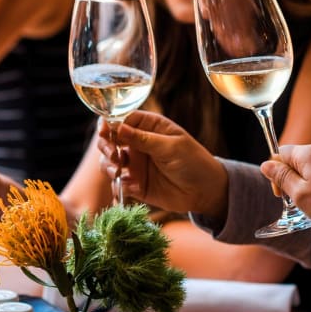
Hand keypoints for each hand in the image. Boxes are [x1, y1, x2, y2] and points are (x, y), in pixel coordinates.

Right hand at [97, 110, 226, 216]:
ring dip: (108, 167)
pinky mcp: (134, 184)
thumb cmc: (194, 162)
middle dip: (106, 146)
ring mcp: (134, 164)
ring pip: (109, 162)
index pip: (121, 120)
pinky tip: (130, 189)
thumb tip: (118, 127)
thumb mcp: (171, 147)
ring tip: (118, 173)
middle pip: (110, 140)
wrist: (205, 192)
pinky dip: (118, 187)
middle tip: (114, 156)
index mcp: (148, 127)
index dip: (109, 124)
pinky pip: (117, 184)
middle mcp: (137, 143)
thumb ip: (143, 139)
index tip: (105, 132)